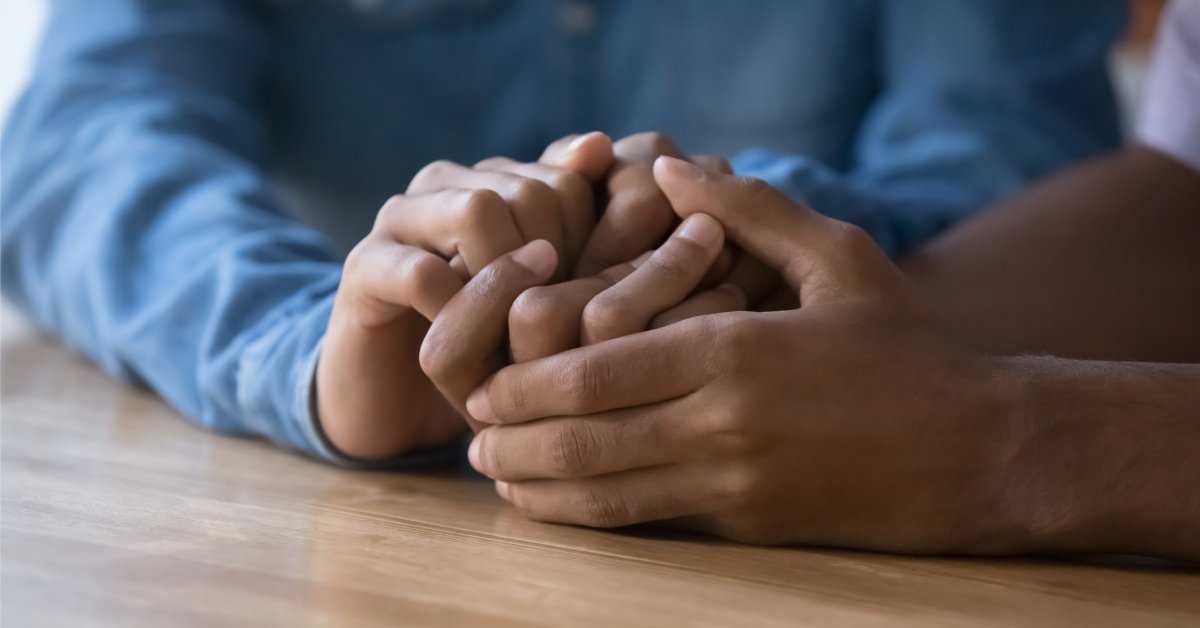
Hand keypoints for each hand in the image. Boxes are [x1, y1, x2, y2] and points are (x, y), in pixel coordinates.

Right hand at [315, 134, 611, 459]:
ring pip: (479, 213)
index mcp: (491, 179)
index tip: (588, 308)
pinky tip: (479, 354)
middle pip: (532, 192)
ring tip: (520, 338)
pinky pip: (426, 274)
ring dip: (513, 287)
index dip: (593, 250)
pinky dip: (463, 315)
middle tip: (557, 330)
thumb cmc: (490, 350)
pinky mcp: (363, 268)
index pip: (569, 182)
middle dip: (559, 269)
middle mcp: (443, 183)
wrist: (400, 407)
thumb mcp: (548, 296)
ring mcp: (398, 219)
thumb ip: (577, 227)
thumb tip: (599, 144)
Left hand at [464, 157, 1021, 553]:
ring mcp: (734, 483)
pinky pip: (650, 523)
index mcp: (734, 351)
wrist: (980, 452)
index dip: (527, 382)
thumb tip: (675, 168)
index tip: (486, 383)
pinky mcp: (749, 524)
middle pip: (584, 438)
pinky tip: (559, 509)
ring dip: (537, 489)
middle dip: (513, 441)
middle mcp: (722, 423)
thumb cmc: (906, 348)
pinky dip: (591, 519)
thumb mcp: (840, 259)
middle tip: (470, 436)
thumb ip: (752, 210)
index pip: (598, 370)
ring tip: (495, 476)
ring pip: (606, 494)